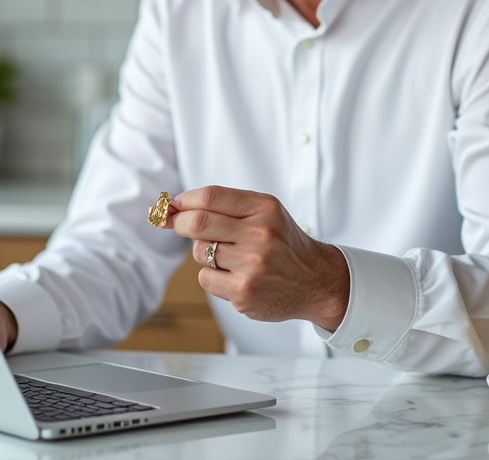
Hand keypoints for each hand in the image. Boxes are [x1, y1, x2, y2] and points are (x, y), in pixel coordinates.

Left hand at [166, 185, 348, 331]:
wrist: (315, 281)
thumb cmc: (283, 243)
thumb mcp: (266, 213)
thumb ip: (226, 205)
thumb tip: (175, 207)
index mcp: (265, 209)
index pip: (211, 196)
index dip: (185, 200)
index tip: (173, 205)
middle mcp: (260, 235)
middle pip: (198, 222)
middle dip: (180, 222)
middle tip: (176, 224)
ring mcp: (252, 265)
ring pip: (200, 252)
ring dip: (204, 252)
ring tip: (228, 256)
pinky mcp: (244, 292)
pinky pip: (206, 278)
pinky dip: (212, 276)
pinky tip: (234, 276)